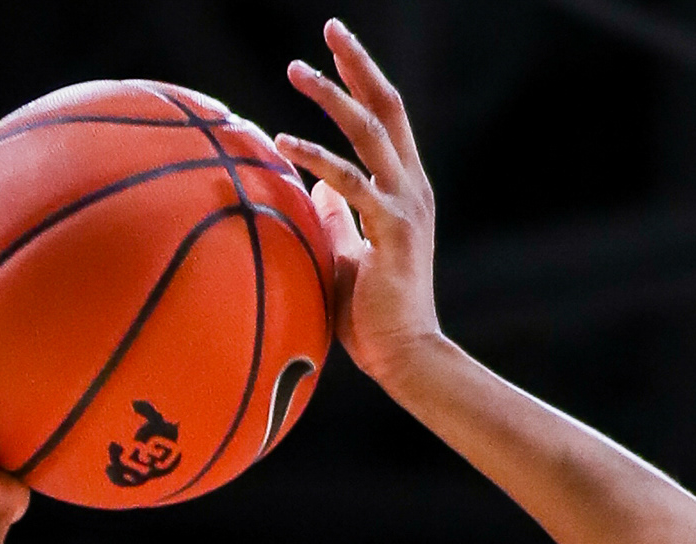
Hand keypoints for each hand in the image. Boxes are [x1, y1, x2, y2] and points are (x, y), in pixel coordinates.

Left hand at [279, 22, 439, 388]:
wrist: (405, 358)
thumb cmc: (373, 316)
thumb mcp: (347, 254)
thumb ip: (337, 217)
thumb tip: (316, 185)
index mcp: (405, 192)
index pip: (386, 120)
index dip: (362, 80)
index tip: (334, 48)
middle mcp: (411, 189)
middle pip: (387, 107)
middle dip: (357, 64)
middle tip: (328, 28)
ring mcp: (405, 207)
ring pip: (370, 132)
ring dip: (332, 96)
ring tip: (295, 70)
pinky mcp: (391, 231)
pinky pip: (350, 181)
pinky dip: (316, 157)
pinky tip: (284, 143)